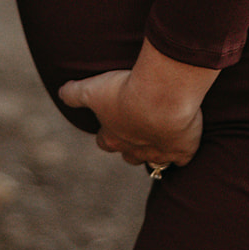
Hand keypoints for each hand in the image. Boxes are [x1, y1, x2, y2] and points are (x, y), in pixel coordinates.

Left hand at [58, 68, 203, 169]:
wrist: (160, 97)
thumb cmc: (125, 91)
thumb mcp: (92, 88)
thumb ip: (74, 93)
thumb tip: (61, 92)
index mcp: (112, 136)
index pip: (105, 141)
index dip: (107, 134)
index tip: (112, 123)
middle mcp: (134, 149)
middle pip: (129, 155)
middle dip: (132, 145)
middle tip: (139, 130)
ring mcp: (159, 153)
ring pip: (155, 160)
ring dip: (157, 150)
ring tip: (163, 138)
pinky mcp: (182, 151)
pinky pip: (183, 157)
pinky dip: (184, 151)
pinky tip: (186, 141)